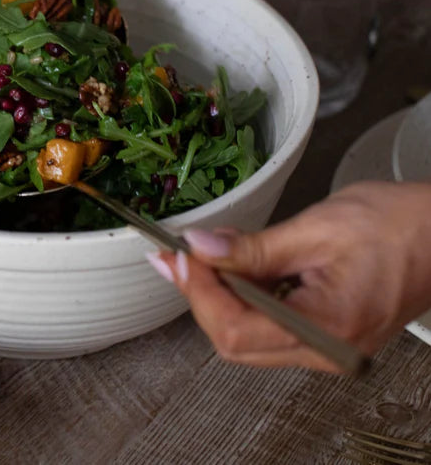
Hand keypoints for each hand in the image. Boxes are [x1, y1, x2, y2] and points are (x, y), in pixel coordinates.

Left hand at [148, 181, 430, 371]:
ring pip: (247, 338)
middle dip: (200, 296)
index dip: (198, 292)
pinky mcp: (325, 337)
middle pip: (235, 343)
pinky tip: (231, 267)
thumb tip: (200, 247)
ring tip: (201, 256)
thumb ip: (253, 246)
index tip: (180, 256)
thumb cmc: (397, 225)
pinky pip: (268, 327)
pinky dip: (241, 298)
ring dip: (217, 296)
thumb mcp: (316, 227)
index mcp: (327, 327)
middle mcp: (327, 352)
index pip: (237, 330)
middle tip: (180, 256)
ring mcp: (326, 350)